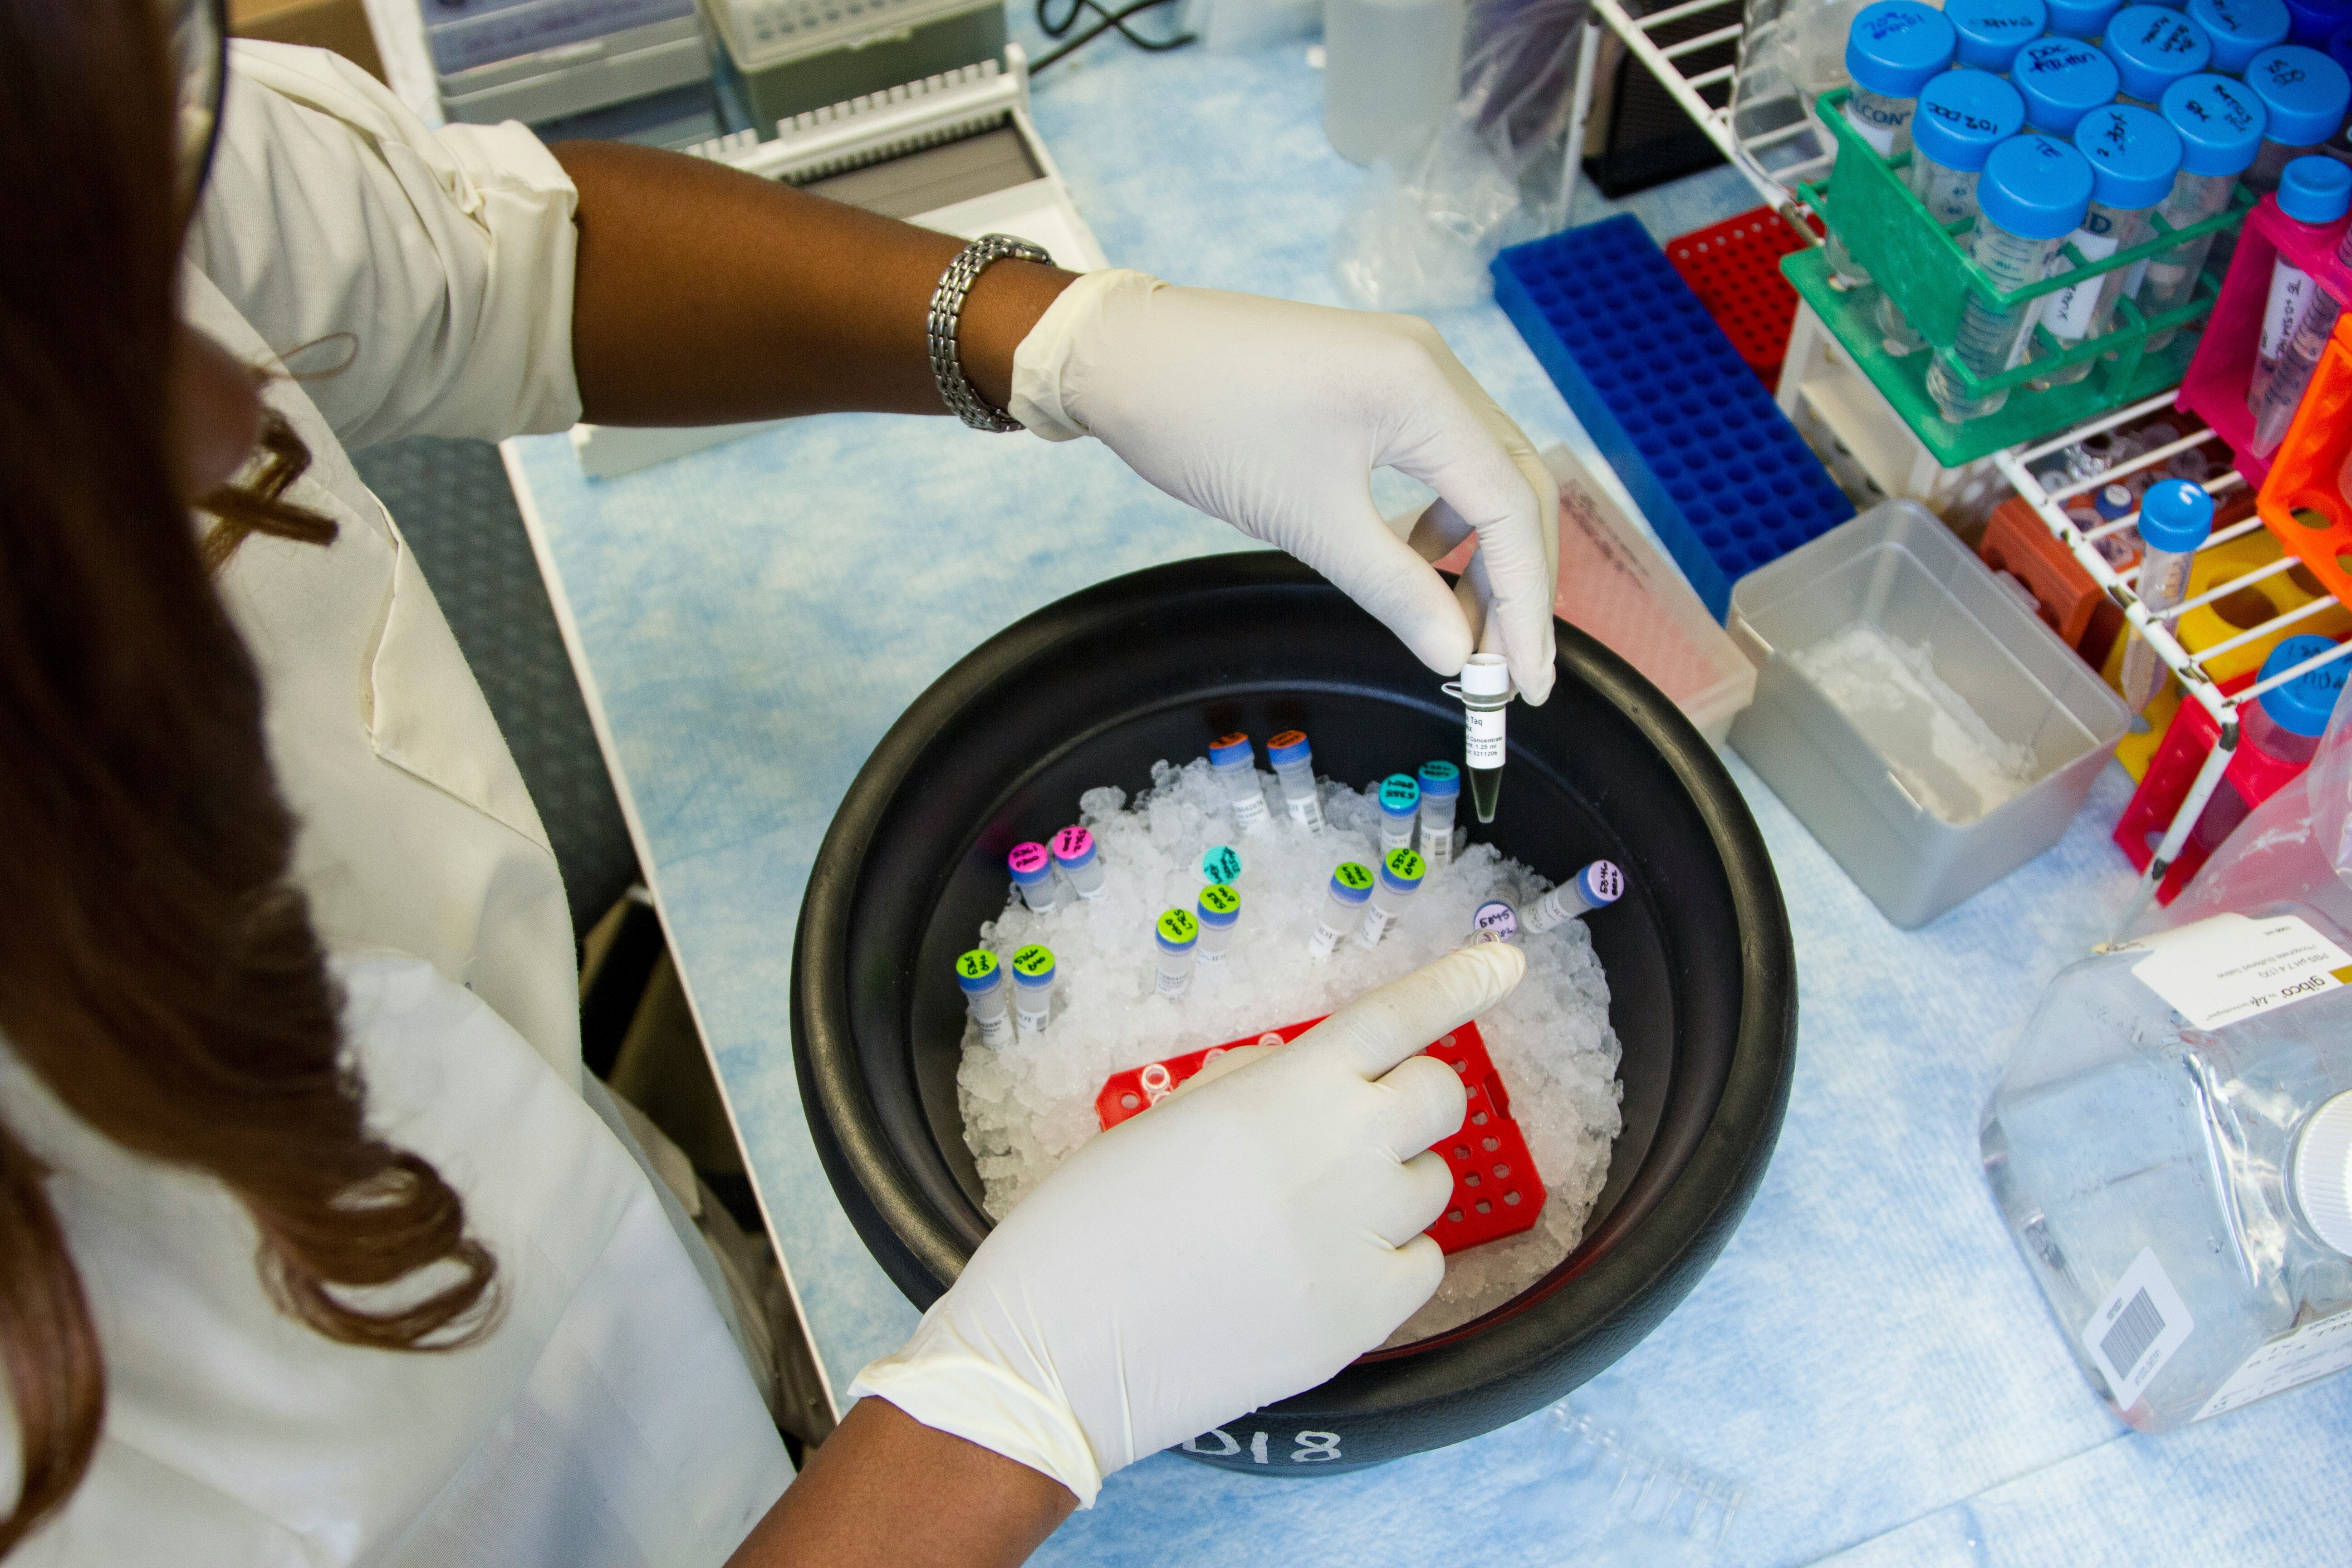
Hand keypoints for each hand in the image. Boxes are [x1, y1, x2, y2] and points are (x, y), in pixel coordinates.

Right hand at [846, 943, 1527, 1504]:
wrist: (1062, 1348)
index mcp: (1287, 1087)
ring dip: (1392, 1184)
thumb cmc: (1091, 1222)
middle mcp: (1344, 1149)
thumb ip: (1255, 1089)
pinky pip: (1422, 1265)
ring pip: (1432, 1184)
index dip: (1460, 983)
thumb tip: (1307, 1082)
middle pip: (1440, 1097)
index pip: (1400, 1015)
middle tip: (1361, 1127)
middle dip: (1411, 1099)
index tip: (1505, 961)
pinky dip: (1391, 1260)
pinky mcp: (1367, 1314)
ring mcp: (1362, 1234)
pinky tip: (1325, 1269)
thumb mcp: (1168, 1119)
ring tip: (1312, 1215)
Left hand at [1009, 271, 1560, 701]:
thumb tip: (1456, 655)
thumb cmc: (1204, 424)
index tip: (1524, 683)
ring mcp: (1407, 366)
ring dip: (1483, 553)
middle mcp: (1432, 366)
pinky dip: (1443, 518)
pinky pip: (1441, 455)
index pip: (1513, 508)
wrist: (1123, 355)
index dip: (1528, 604)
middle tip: (1506, 669)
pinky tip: (1415, 558)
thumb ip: (1395, 589)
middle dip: (1519, 584)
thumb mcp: (1306, 520)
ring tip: (1459, 625)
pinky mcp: (1377, 378)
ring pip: (1482, 473)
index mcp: (1424, 390)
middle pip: (1516, 487)